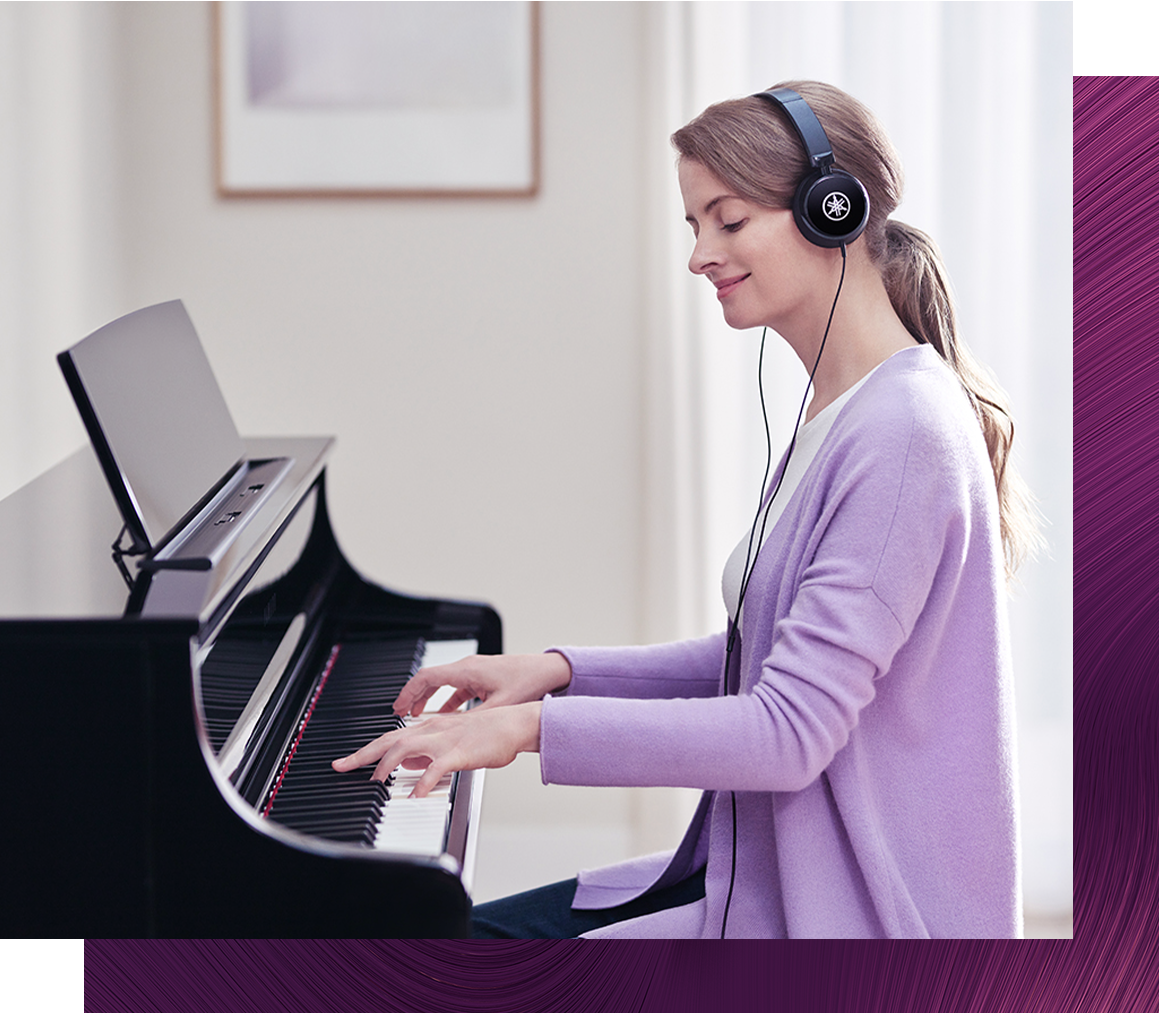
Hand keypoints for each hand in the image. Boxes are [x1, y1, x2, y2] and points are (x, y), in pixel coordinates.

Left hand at [331, 701, 542, 796]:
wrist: (514, 724)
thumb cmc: (488, 734)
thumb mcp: (451, 741)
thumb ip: (427, 752)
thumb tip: (406, 764)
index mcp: (429, 728)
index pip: (389, 737)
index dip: (365, 750)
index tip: (346, 761)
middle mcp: (431, 730)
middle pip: (388, 740)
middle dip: (362, 755)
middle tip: (342, 767)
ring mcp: (444, 740)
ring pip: (405, 748)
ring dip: (386, 766)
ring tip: (377, 782)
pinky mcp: (459, 753)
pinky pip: (435, 769)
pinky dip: (421, 783)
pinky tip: (414, 797)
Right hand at [392, 652, 570, 716]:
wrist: (550, 670)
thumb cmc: (529, 682)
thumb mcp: (499, 706)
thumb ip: (473, 721)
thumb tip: (452, 737)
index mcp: (467, 671)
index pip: (426, 678)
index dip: (408, 693)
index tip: (397, 708)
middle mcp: (468, 667)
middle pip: (430, 679)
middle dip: (413, 696)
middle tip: (400, 713)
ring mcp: (476, 671)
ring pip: (443, 683)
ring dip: (429, 698)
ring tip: (417, 715)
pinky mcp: (484, 677)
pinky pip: (458, 687)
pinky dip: (447, 700)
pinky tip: (445, 715)